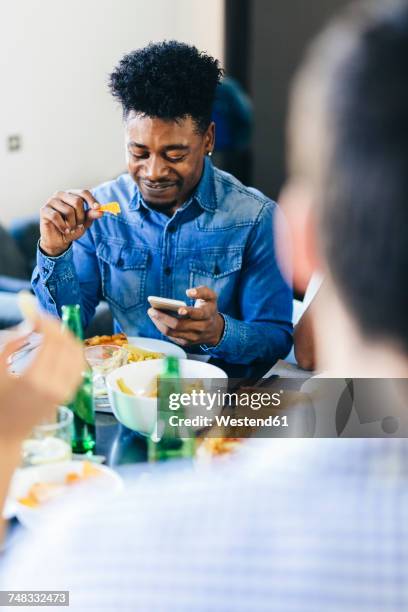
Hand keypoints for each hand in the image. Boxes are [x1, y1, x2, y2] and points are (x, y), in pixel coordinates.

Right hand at [0, 315, 84, 443]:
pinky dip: (73, 352)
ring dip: (67, 338)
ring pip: (77, 354)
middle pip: (67, 345)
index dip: (47, 322)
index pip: (51, 340)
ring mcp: (64, 392)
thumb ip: (13, 343)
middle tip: (44, 321)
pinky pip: (79, 367)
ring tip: (51, 333)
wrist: (7, 432)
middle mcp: (54, 386)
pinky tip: (60, 348)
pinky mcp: (68, 395)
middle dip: (57, 328)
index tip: (37, 314)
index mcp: (33, 379)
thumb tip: (30, 323)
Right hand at [39, 190, 103, 256]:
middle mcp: (61, 195)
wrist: (58, 240)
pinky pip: (57, 217)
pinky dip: (63, 226)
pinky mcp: (44, 210)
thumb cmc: (71, 228)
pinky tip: (64, 230)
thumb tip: (101, 211)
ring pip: (68, 210)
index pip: (83, 193)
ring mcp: (51, 201)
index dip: (91, 200)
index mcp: (71, 195)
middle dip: (81, 217)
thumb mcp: (84, 222)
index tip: (98, 208)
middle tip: (78, 225)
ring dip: (72, 223)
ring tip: (70, 228)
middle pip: (77, 201)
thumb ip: (91, 215)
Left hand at [148, 286, 224, 346]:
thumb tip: (189, 292)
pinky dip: (161, 327)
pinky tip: (155, 319)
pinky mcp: (186, 343)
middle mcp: (201, 328)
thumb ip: (202, 291)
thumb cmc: (209, 309)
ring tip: (151, 312)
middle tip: (152, 309)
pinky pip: (170, 336)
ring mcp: (193, 338)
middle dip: (164, 318)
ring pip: (172, 332)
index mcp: (208, 315)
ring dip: (159, 323)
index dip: (189, 312)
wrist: (215, 330)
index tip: (179, 308)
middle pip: (179, 325)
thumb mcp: (211, 297)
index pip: (198, 315)